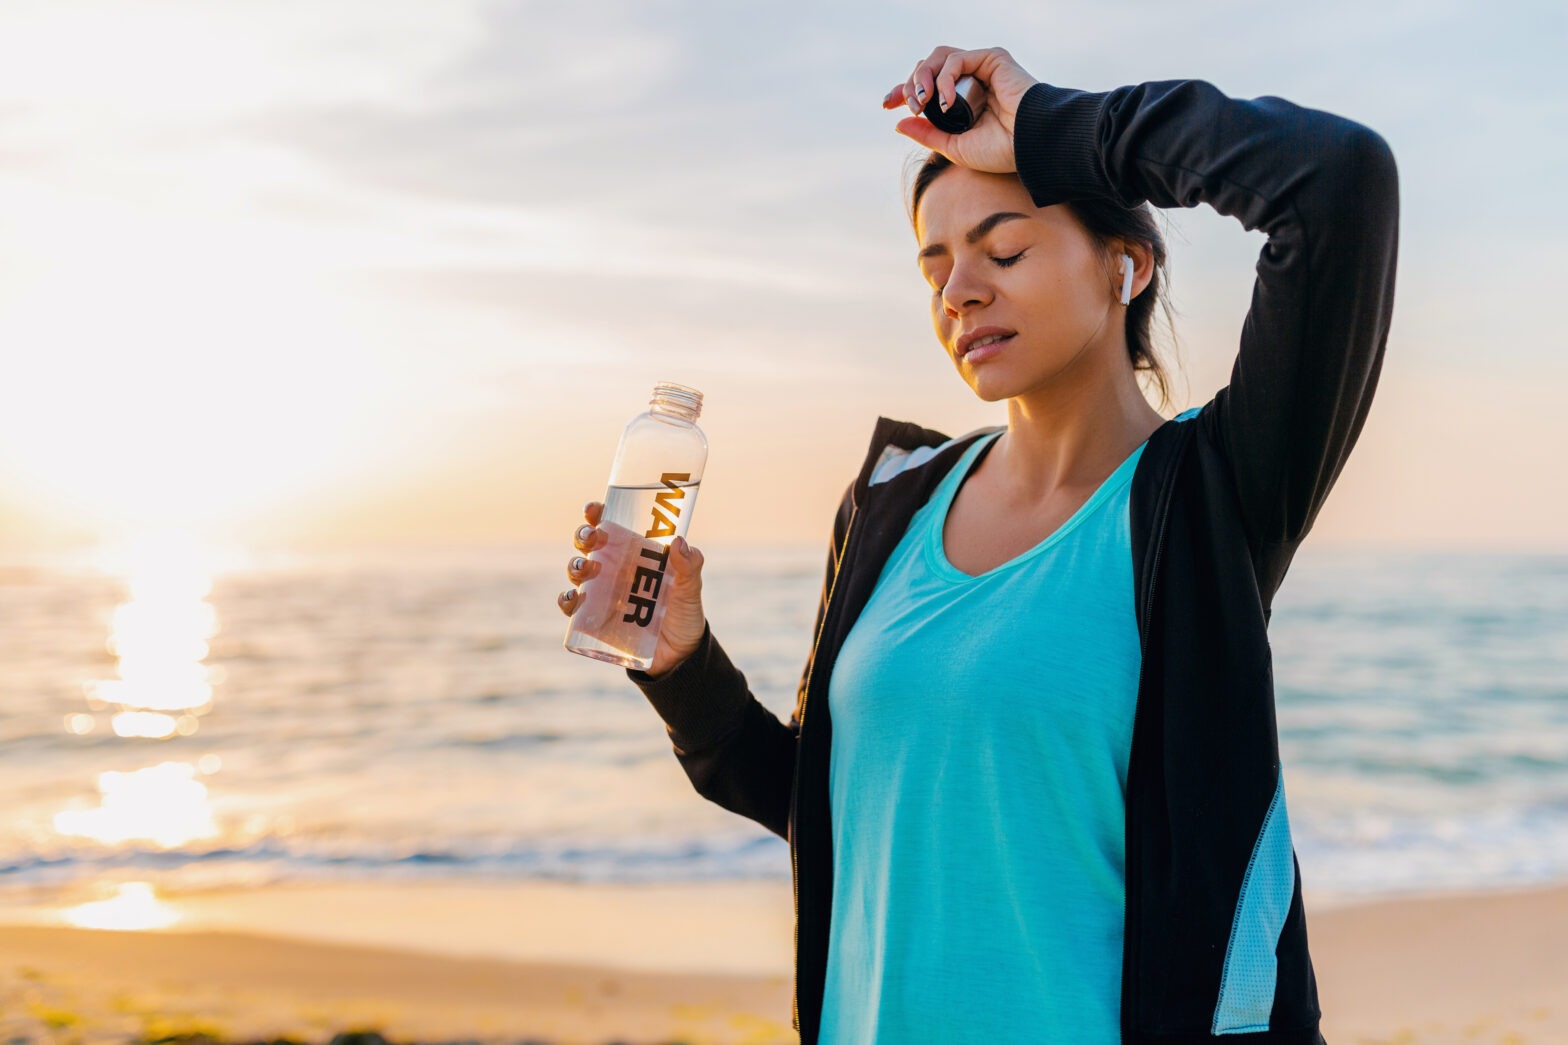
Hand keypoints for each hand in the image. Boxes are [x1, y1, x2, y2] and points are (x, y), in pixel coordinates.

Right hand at [560, 500, 707, 678]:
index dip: (598, 514)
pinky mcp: (595, 619)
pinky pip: (572, 608)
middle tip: (592, 539)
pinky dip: (566, 601)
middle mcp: (615, 569)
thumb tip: (679, 541)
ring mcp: (603, 594)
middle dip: (583, 536)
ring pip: (577, 571)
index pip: (612, 526)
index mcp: (636, 554)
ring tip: (586, 570)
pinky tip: (573, 599)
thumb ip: (690, 568)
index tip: (594, 509)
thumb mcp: (690, 590)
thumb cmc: (684, 615)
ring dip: (574, 566)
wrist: (680, 656)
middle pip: (589, 545)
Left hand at [882, 45, 1038, 173]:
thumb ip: (927, 134)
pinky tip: (946, 102)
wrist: (1029, 145)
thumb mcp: (954, 146)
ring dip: (922, 77)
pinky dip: (944, 79)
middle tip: (909, 106)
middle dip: (910, 85)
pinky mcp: (991, 58)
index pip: (926, 86)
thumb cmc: (1000, 151)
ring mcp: (981, 68)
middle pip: (927, 68)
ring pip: (938, 57)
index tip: (888, 105)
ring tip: (922, 102)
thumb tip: (898, 123)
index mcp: (963, 101)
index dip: (904, 91)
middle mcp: (971, 81)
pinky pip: (955, 59)